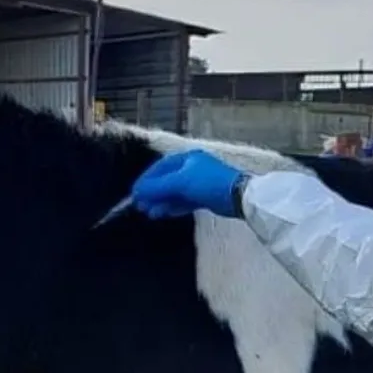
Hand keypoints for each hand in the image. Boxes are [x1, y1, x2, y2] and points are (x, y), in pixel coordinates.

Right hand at [130, 149, 246, 218]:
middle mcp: (191, 168)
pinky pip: (184, 201)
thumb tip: (137, 193)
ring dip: (161, 202)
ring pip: (175, 193)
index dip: (146, 180)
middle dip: (153, 194)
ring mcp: (199, 183)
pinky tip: (163, 214)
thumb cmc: (208, 183)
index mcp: (186, 158)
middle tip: (140, 206)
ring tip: (149, 214)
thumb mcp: (180, 182)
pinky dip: (173, 207)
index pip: (160, 167)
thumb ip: (158, 187)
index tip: (134, 193)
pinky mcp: (205, 197)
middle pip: (166, 181)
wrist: (238, 196)